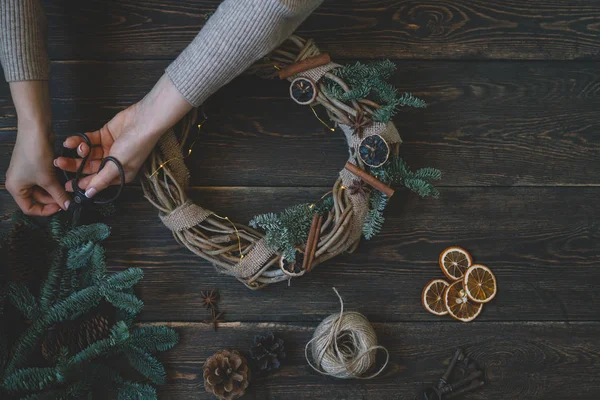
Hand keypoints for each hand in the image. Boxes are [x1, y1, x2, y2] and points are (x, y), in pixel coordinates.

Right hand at [6, 81, 69, 215]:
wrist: (35, 130)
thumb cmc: (36, 154)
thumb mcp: (48, 178)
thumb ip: (58, 194)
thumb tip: (67, 206)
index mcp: (15, 188)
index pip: (29, 208)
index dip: (45, 210)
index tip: (60, 207)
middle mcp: (18, 182)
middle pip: (37, 199)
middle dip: (52, 199)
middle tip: (67, 199)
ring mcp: (26, 173)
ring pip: (43, 188)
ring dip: (54, 190)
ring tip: (66, 189)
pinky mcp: (34, 165)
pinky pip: (44, 178)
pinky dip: (54, 180)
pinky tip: (63, 180)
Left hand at [54, 74, 192, 196]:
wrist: (143, 121)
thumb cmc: (136, 146)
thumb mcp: (117, 165)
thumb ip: (101, 179)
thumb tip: (89, 194)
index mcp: (120, 174)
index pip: (98, 181)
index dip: (83, 183)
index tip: (67, 185)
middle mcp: (114, 163)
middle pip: (90, 167)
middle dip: (75, 166)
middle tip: (59, 163)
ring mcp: (109, 148)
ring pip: (88, 153)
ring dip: (78, 152)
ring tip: (68, 149)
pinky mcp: (104, 135)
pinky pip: (88, 140)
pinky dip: (80, 141)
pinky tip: (71, 141)